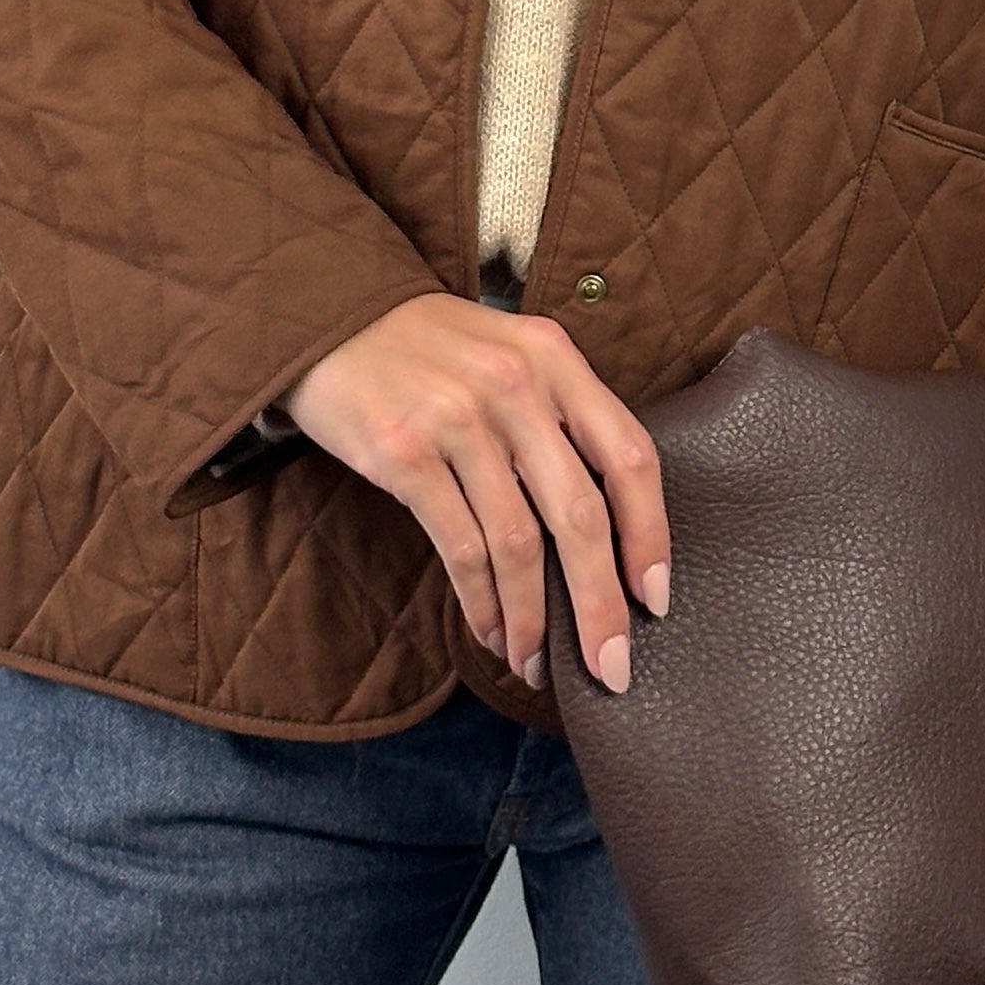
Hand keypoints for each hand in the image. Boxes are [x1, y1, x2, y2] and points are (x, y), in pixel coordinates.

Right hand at [283, 294, 669, 694]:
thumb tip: (606, 532)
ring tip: (535, 661)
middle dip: (600, 605)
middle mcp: (514, 386)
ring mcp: (457, 420)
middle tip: (611, 666)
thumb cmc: (432, 349)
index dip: (651, 535)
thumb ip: (558, 415)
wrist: (329, 317)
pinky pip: (460, 548)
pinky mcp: (404, 455)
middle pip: (580, 515)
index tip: (655, 596)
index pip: (629, 456)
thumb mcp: (511, 353)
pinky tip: (489, 631)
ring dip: (532, 618)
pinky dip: (481, 603)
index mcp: (555, 358)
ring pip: (518, 545)